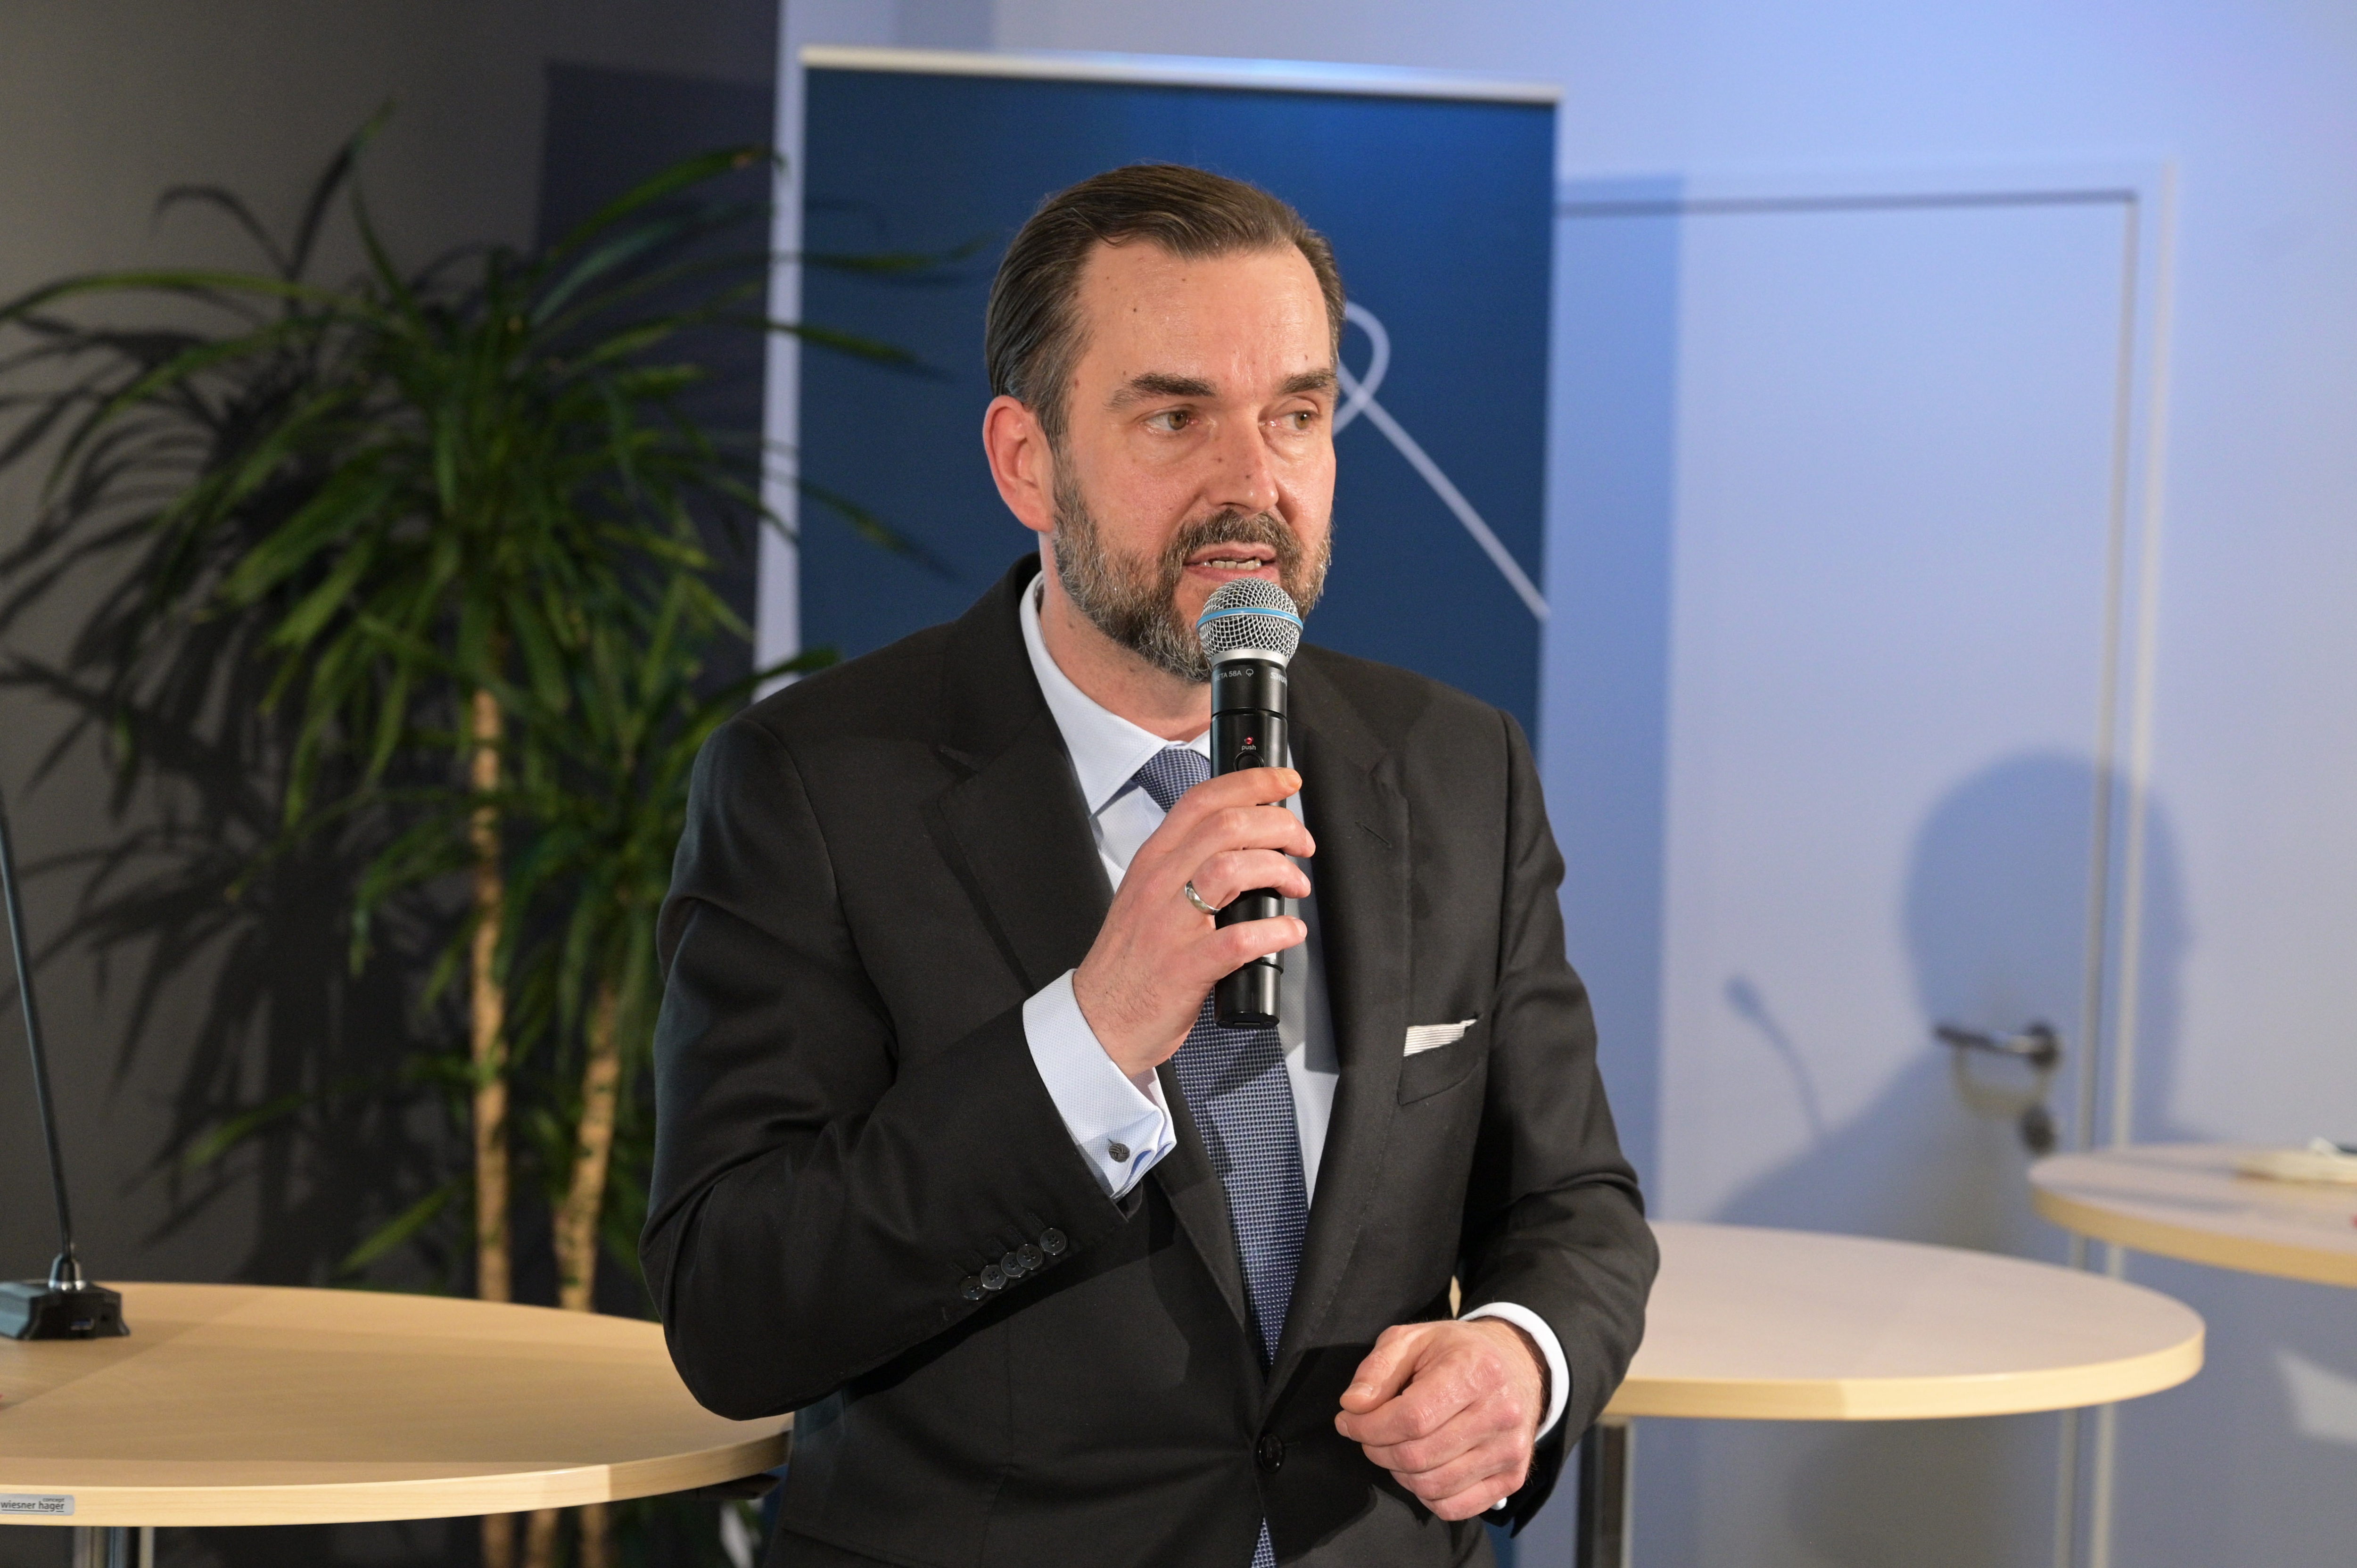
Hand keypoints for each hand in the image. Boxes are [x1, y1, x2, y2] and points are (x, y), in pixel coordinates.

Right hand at [1072, 765, 1312, 1077]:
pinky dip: (1275, 931)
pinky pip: (1239, 939)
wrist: (1100, 1017)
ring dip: (1279, 870)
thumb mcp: (1148, 894)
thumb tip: (1245, 845)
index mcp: (1154, 861)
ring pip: (1232, 869)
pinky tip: (1289, 932)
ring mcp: (1170, 925)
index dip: (1253, 783)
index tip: (1286, 784)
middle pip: (1227, 826)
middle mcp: (1159, 884)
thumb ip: (1186, 865)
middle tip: (1302, 845)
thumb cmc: (1132, 959)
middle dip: (1279, 826)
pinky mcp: (1185, 968)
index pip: (1203, 800)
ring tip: (1295, 886)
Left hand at [1334, 1318, 1545, 1521]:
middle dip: (1377, 1450)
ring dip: (1398, 1473)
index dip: (1369, 1427)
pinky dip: (1426, 1495)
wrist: (1516, 1364)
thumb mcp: (1412, 1340)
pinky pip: (1455, 1508)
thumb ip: (1377, 1369)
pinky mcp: (1513, 1477)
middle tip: (1368, 1435)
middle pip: (1418, 1457)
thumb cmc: (1457, 1352)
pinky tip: (1421, 1469)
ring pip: (1433, 1486)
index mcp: (1476, 1371)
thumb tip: (1353, 1406)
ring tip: (1393, 1448)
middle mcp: (1500, 1413)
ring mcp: (1509, 1450)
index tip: (1348, 1421)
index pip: (1411, 1418)